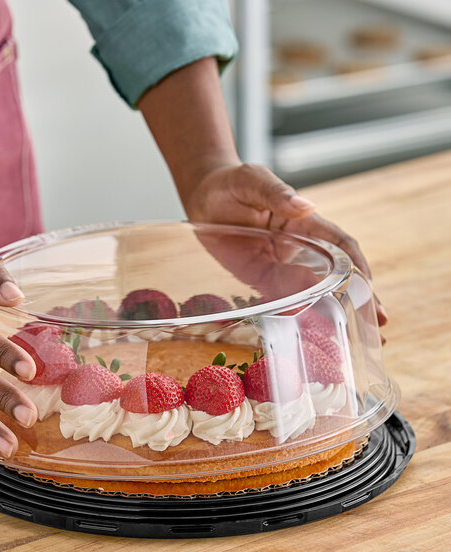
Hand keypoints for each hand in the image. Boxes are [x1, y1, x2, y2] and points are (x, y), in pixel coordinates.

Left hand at [183, 163, 387, 326]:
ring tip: (350, 342)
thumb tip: (305, 207)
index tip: (371, 290)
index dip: (359, 267)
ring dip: (330, 314)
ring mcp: (279, 265)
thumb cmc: (231, 182)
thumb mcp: (252, 180)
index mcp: (305, 223)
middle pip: (336, 275)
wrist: (202, 197)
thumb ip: (275, 193)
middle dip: (359, 299)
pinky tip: (307, 336)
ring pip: (311, 293)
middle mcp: (298, 248)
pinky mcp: (258, 277)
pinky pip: (279, 299)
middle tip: (379, 326)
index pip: (341, 247)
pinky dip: (294, 317)